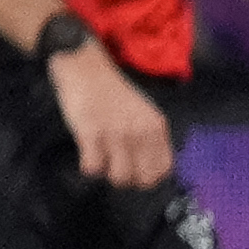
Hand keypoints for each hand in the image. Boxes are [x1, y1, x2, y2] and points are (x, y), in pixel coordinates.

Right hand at [49, 42, 173, 187]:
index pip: (163, 170)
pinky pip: (94, 168)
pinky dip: (89, 167)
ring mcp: (117, 133)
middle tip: (115, 167)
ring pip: (119, 178)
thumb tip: (149, 171)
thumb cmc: (112, 94)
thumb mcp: (143, 113)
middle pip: (143, 180)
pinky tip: (87, 155)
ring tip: (101, 160)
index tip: (136, 171)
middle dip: (129, 180)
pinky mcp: (91, 132)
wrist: (84, 67)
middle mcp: (141, 132)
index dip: (149, 177)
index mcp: (156, 128)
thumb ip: (150, 139)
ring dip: (108, 174)